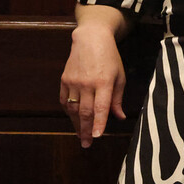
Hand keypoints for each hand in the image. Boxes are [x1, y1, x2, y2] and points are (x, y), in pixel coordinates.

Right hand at [60, 22, 127, 147]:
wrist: (91, 38)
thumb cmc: (109, 58)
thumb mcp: (119, 76)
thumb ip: (117, 99)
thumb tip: (119, 117)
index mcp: (104, 82)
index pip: (100, 108)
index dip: (98, 124)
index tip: (96, 137)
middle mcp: (87, 83)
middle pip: (85, 112)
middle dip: (86, 130)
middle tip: (87, 144)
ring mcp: (74, 81)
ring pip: (73, 109)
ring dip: (76, 124)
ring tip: (81, 135)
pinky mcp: (64, 79)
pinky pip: (64, 100)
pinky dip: (68, 112)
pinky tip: (73, 119)